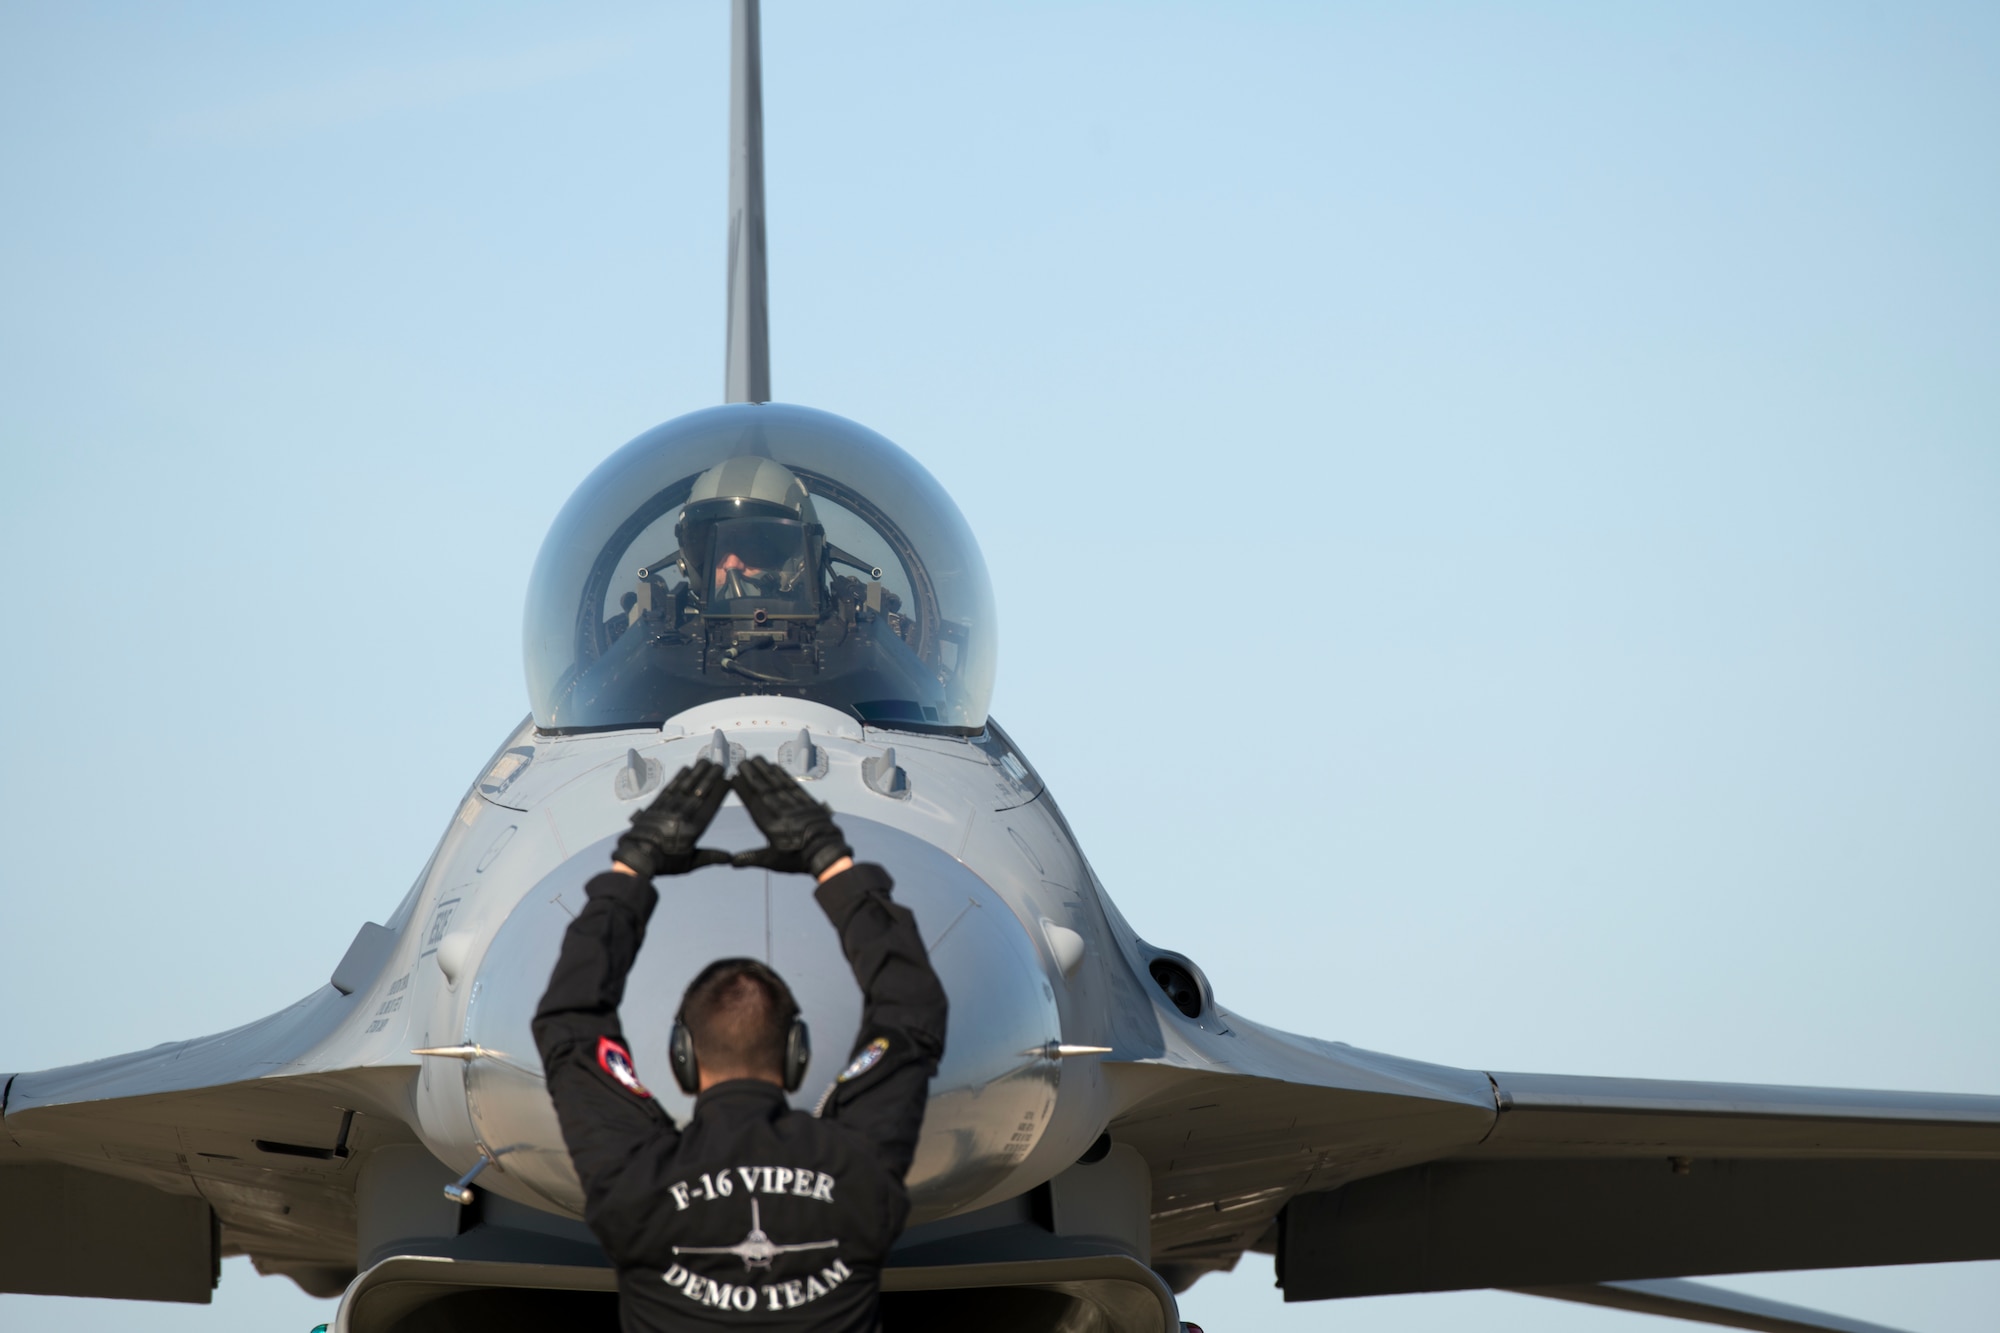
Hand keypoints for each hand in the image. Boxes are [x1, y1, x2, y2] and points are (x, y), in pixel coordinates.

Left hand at [613, 759, 731, 878]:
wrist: (637, 857)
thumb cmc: (665, 863)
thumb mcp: (690, 863)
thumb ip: (710, 856)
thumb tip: (729, 857)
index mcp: (693, 829)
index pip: (711, 805)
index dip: (720, 792)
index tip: (728, 780)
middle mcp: (683, 815)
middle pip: (701, 791)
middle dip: (712, 776)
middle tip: (720, 765)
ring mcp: (669, 808)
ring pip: (686, 786)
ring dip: (697, 772)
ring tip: (706, 761)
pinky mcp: (657, 804)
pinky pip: (670, 787)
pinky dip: (679, 777)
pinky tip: (687, 769)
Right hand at [730, 756, 852, 876]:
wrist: (827, 854)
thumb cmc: (798, 860)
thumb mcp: (772, 861)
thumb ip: (751, 858)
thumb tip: (732, 862)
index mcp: (771, 827)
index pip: (753, 804)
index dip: (743, 790)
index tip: (734, 778)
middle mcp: (781, 813)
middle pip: (764, 790)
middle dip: (752, 775)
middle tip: (743, 762)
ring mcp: (795, 806)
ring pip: (777, 784)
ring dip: (765, 770)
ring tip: (756, 759)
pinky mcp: (808, 801)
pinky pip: (793, 785)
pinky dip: (783, 775)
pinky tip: (775, 767)